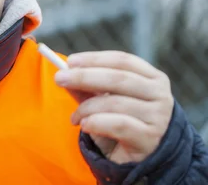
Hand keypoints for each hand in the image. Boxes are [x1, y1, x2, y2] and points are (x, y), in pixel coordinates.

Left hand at [54, 51, 173, 163]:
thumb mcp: (106, 101)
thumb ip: (88, 88)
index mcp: (152, 78)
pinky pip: (118, 124)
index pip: (122, 60)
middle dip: (84, 77)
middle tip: (59, 78)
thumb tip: (64, 72)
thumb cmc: (124, 123)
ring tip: (74, 117)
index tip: (70, 61)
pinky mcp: (150, 138)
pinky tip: (85, 126)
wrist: (144, 159)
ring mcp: (158, 117)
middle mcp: (160, 94)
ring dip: (86, 107)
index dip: (95, 59)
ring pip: (115, 102)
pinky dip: (96, 122)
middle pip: (118, 78)